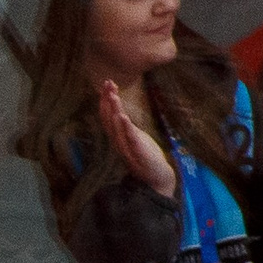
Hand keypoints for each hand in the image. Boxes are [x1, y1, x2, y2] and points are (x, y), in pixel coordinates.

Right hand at [96, 80, 176, 200]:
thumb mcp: (135, 139)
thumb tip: (121, 114)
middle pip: (110, 119)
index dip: (106, 100)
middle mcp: (119, 142)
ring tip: (113, 96)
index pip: (109, 116)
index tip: (106, 83)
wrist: (156, 179)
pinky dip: (126, 128)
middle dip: (108, 100)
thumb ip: (127, 128)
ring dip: (114, 111)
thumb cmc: (145, 158)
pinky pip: (130, 139)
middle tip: (107, 83)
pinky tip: (123, 118)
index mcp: (118, 138)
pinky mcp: (138, 154)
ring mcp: (127, 148)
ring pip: (117, 127)